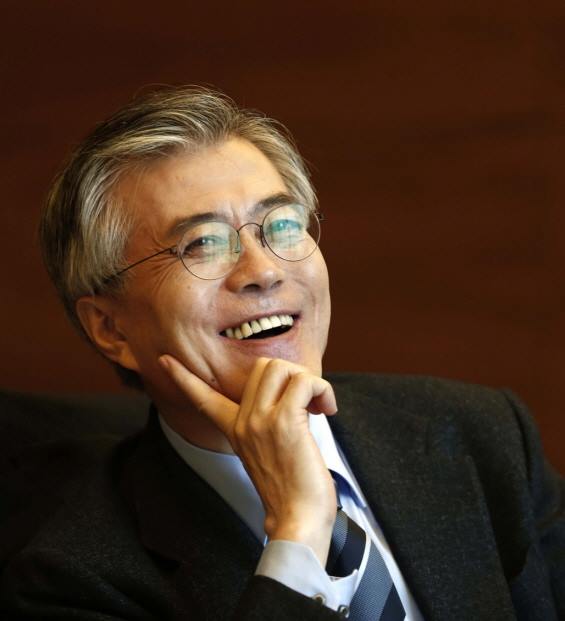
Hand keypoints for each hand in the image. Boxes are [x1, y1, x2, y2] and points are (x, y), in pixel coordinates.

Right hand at [159, 355, 337, 565]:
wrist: (296, 521)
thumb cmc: (291, 493)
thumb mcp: (266, 455)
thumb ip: (268, 426)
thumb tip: (298, 401)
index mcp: (235, 430)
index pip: (202, 397)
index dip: (182, 377)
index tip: (165, 361)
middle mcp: (243, 422)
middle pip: (264, 365)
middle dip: (293, 374)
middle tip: (308, 400)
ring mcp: (261, 421)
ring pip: (282, 367)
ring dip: (309, 380)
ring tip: (319, 405)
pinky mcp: (284, 422)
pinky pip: (305, 382)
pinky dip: (322, 389)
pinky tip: (328, 409)